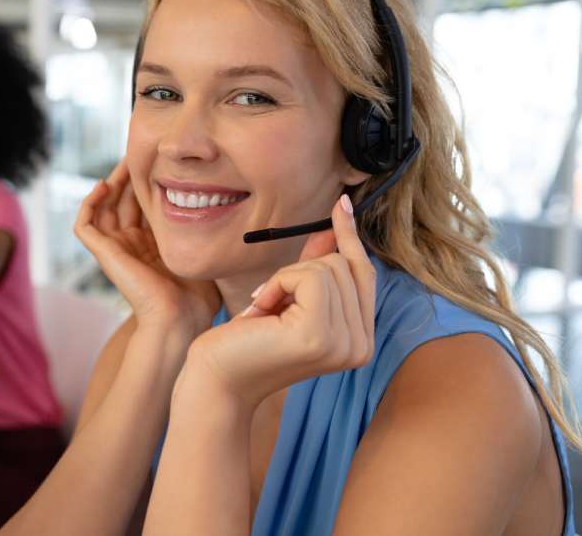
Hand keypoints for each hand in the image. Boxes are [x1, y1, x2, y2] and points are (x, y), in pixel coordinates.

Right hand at [75, 160, 220, 338]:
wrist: (180, 318)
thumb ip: (202, 230)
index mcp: (152, 246)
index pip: (143, 205)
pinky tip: (104, 185)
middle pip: (123, 201)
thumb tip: (219, 204)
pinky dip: (89, 203)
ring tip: (124, 162)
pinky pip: (85, 224)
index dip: (148, 183)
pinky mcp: (103, 253)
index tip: (160, 162)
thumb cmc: (196, 296)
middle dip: (130, 176)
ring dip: (111, 182)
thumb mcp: (202, 252)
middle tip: (140, 152)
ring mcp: (115, 249)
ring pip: (103, 207)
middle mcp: (131, 245)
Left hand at [185, 194, 375, 408]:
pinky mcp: (319, 335)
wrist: (217, 379)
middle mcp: (361, 346)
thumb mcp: (287, 299)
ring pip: (326, 267)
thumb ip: (315, 267)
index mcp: (360, 341)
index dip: (350, 238)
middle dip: (300, 270)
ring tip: (264, 312)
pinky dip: (278, 283)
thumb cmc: (247, 341)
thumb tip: (334, 223)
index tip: (342, 203)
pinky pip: (309, 276)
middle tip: (268, 302)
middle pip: (345, 264)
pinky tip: (261, 311)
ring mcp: (344, 344)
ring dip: (284, 279)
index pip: (364, 275)